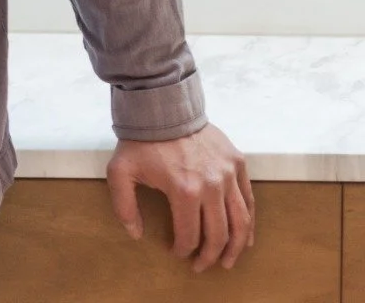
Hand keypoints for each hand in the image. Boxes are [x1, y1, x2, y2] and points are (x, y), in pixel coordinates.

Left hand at [106, 121, 254, 271]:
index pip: (188, 235)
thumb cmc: (142, 139)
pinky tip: (245, 238)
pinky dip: (249, 223)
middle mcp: (211, 185)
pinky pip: (248, 200)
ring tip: (227, 261)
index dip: (182, 250)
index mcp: (184, 190)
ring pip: (240, 222)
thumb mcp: (121, 170)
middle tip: (201, 266)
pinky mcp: (237, 162)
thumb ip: (124, 205)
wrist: (163, 104)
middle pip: (217, 235)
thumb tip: (136, 234)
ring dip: (235, 247)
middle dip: (209, 256)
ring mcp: (227, 174)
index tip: (176, 253)